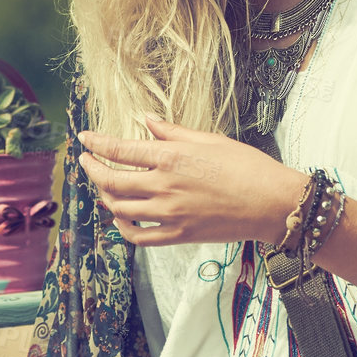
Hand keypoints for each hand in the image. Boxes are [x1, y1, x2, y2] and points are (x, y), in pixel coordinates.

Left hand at [77, 113, 306, 246]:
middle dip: (93, 170)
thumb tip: (147, 121)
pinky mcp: (179, 234)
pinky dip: (123, 228)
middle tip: (87, 162)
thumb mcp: (210, 140)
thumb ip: (173, 132)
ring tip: (105, 187)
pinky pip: (138, 236)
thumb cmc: (247, 166)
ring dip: (106, 197)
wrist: (272, 203)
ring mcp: (169, 213)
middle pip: (112, 181)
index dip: (96, 144)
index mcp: (171, 157)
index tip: (84, 139)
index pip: (120, 150)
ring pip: (120, 208)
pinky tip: (121, 219)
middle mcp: (164, 186)